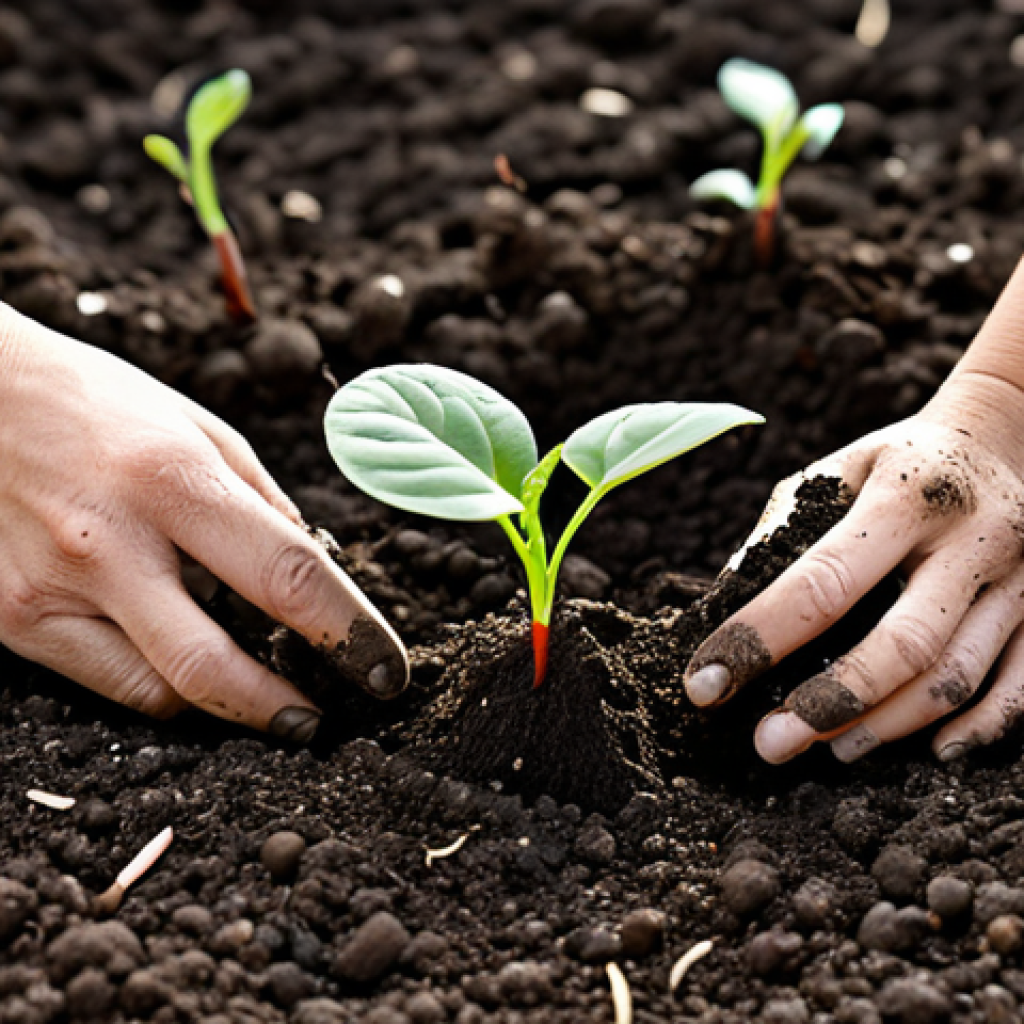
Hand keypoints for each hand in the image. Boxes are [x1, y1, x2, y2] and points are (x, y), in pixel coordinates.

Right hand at [0, 305, 407, 740]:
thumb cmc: (98, 403)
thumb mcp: (199, 428)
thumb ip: (261, 503)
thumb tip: (312, 572)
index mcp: (173, 478)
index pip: (287, 576)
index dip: (350, 633)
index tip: (385, 669)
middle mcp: (108, 541)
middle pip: (212, 665)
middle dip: (281, 707)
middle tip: (321, 718)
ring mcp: (52, 588)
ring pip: (160, 691)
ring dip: (224, 700)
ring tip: (258, 685)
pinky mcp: (14, 618)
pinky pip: (110, 682)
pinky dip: (161, 684)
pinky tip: (184, 658)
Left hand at [684, 369, 1023, 763]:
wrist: (1005, 437)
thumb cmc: (896, 463)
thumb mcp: (835, 472)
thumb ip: (783, 532)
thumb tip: (726, 605)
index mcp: (904, 497)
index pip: (823, 581)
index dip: (759, 637)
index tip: (705, 682)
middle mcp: (973, 539)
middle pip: (904, 644)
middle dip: (830, 703)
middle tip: (770, 744)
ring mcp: (1020, 579)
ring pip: (956, 676)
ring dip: (888, 724)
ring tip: (830, 748)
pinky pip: (1021, 688)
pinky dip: (978, 729)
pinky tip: (930, 750)